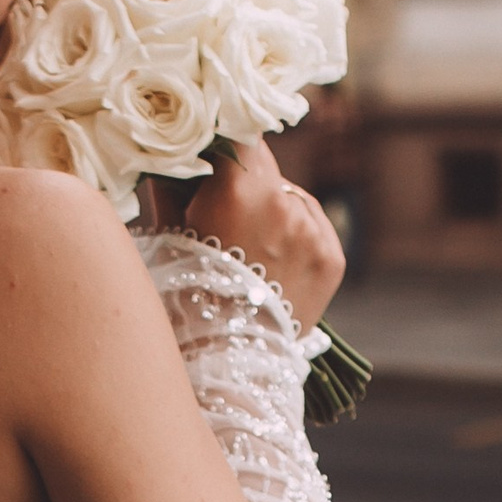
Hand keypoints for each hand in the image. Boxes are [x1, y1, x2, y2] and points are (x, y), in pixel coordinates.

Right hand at [181, 139, 345, 334]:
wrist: (226, 366)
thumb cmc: (183, 301)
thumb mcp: (169, 235)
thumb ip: (172, 183)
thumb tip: (171, 149)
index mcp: (238, 192)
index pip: (238, 134)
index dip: (223, 139)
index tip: (212, 148)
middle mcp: (283, 205)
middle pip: (265, 165)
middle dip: (244, 179)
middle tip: (223, 208)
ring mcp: (313, 233)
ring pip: (289, 196)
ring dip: (271, 208)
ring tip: (247, 249)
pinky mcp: (333, 258)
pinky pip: (312, 224)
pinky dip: (294, 234)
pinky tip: (273, 263)